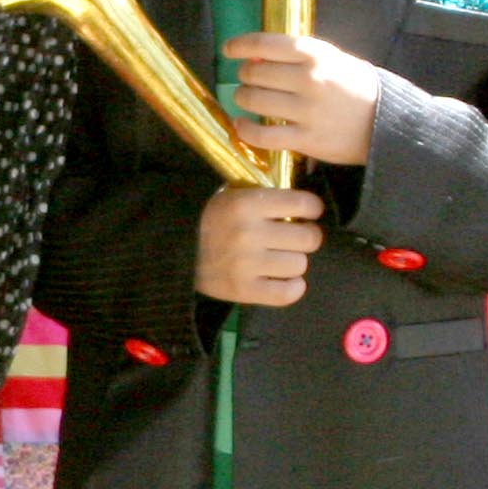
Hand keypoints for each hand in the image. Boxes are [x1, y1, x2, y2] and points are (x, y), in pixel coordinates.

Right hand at [196, 185, 324, 306]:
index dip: (312, 209)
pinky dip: (292, 287)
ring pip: (300, 265)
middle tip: (296, 238)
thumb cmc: (212, 219)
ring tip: (281, 259)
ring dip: (295, 262)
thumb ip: (266, 195)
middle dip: (307, 237)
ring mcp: (246, 265)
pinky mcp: (243, 291)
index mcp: (246, 203)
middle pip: (309, 238)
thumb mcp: (233, 194)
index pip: (304, 204)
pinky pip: (287, 293)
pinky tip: (283, 280)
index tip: (308, 213)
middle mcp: (248, 233)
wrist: (174, 252)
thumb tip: (306, 202)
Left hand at [224, 33, 380, 167]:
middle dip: (245, 76)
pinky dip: (245, 130)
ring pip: (254, 101)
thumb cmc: (354, 86)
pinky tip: (242, 126)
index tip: (228, 49)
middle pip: (255, 73)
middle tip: (248, 80)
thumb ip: (298, 56)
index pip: (266, 44)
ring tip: (245, 100)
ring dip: (242, 99)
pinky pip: (262, 135)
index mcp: (315, 54)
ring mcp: (306, 111)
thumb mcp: (333, 59)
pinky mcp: (306, 139)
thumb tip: (257, 57)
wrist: (387, 121)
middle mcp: (309, 79)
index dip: (241, 45)